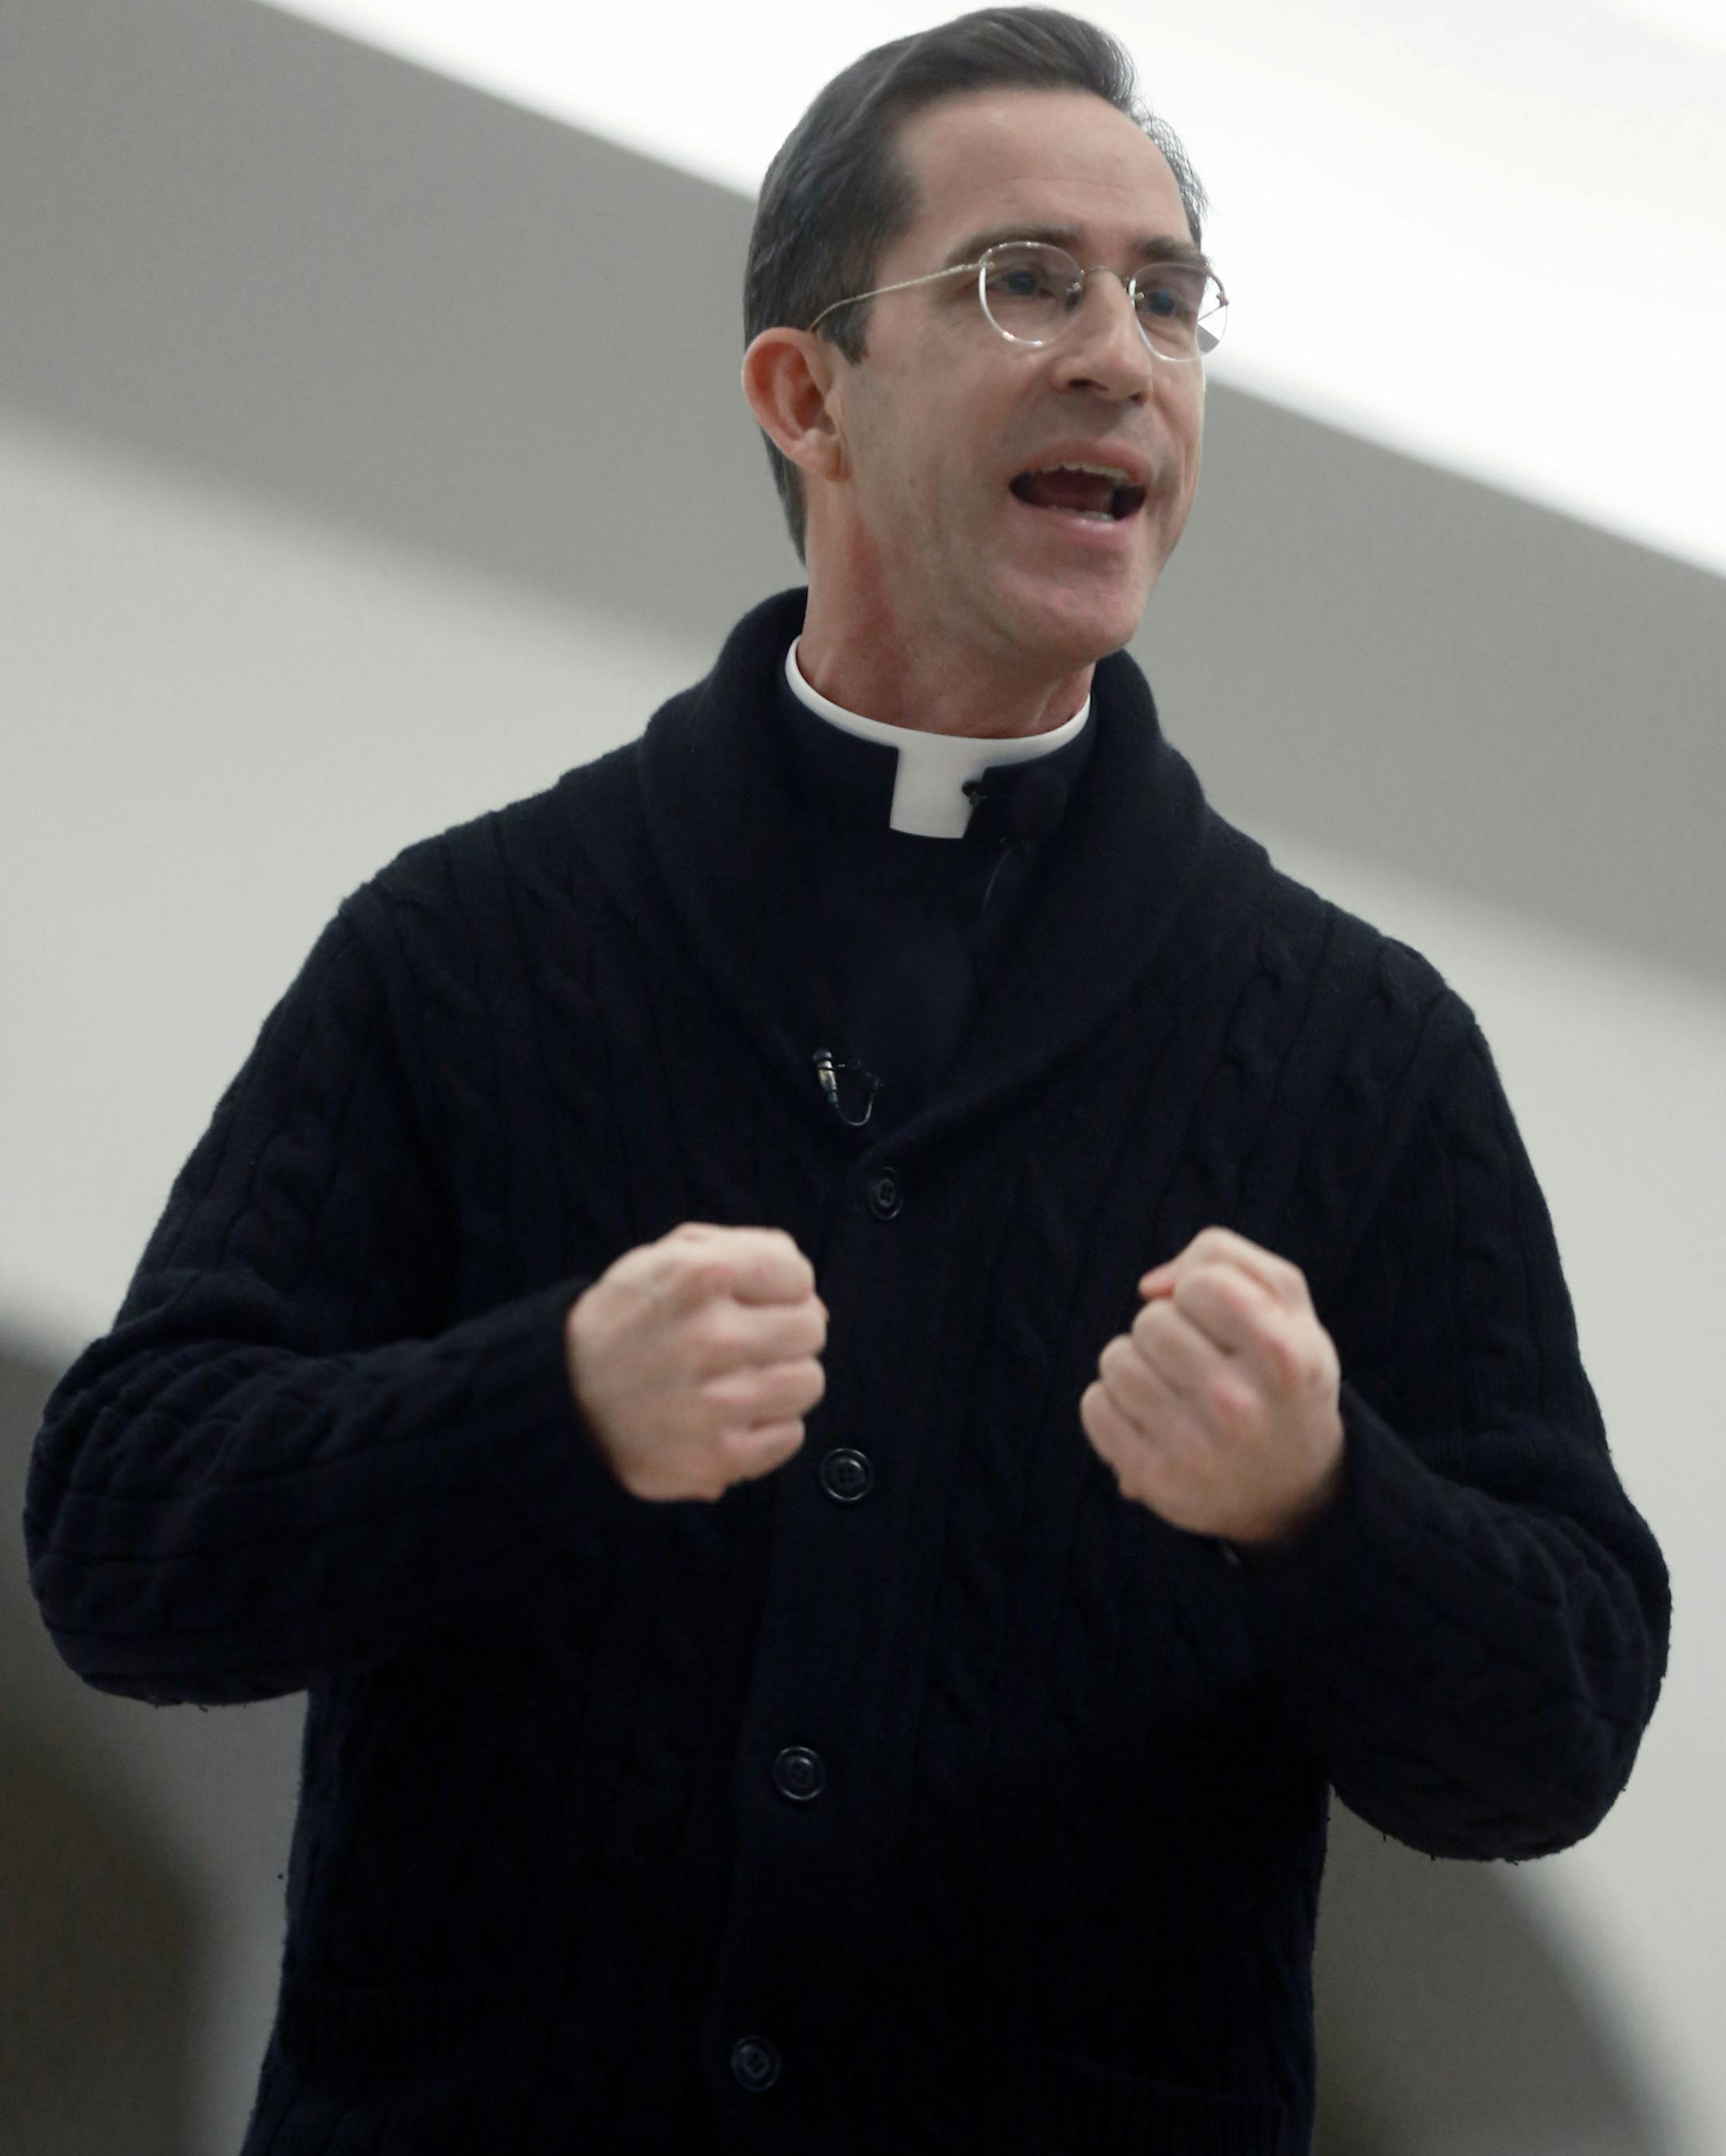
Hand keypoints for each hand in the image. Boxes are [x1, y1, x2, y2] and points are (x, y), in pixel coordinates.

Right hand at [565, 1222, 826, 1501]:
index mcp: (700, 1275)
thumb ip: (745, 1248)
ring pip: (809, 1383)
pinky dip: (770, 1427)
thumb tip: (805, 1285)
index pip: (799, 1275)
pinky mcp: (717, 1457)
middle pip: (811, 1328)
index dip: (781, 1285)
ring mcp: (716, 1403)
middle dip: (786, 1330)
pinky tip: (735, 1416)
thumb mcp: (669, 1254)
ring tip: (742, 1378)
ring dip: (783, 1379)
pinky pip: (790, 1436)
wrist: (563, 1392)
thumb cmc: (629, 1317)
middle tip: (748, 1341)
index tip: (752, 1299)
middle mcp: (712, 1337)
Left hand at [1079, 1227, 1344, 1546]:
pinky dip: (1111, 1402)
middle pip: (1152, 1321)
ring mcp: (1195, 1450)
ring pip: (1116, 1359)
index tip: (1223, 1323)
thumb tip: (1149, 1286)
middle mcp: (1239, 1407)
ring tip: (1172, 1386)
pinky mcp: (1154, 1480)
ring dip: (1136, 1363)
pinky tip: (1148, 1416)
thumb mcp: (1286, 1305)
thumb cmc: (1281, 1373)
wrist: (1295, 1487)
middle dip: (1168, 1329)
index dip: (1202, 1293)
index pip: (1200, 1283)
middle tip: (1200, 1362)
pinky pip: (1095, 1406)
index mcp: (1283, 1356)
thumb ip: (1223, 1257)